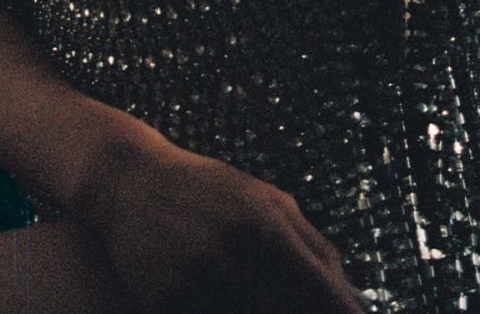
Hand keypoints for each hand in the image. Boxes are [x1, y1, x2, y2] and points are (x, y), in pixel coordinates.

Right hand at [76, 137, 366, 313]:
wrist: (127, 178)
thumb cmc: (208, 191)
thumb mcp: (266, 201)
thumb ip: (313, 245)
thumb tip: (352, 299)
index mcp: (267, 225)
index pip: (325, 295)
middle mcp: (234, 252)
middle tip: (288, 304)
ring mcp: (196, 280)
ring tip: (251, 295)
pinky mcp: (162, 302)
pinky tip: (220, 300)